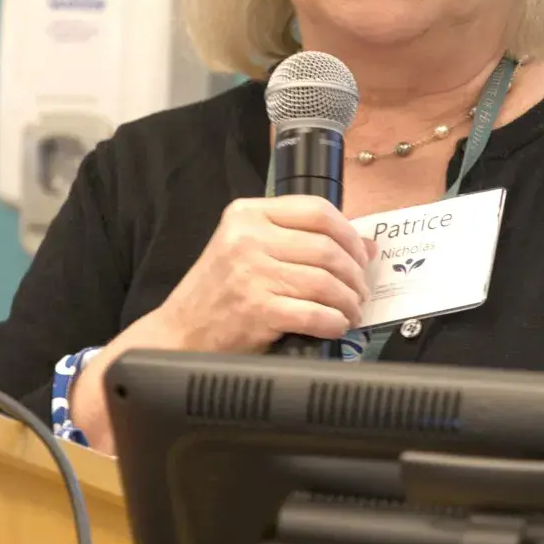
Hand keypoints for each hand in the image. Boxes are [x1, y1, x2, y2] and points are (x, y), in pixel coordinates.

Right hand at [152, 195, 372, 351]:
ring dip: (348, 301)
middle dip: (355, 274)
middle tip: (360, 291)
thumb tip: (366, 246)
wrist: (178, 333)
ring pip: (325, 282)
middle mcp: (248, 238)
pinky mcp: (258, 310)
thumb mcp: (247, 249)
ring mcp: (252, 274)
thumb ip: (299, 240)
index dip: (349, 234)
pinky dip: (334, 323)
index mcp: (247, 214)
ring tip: (351, 311)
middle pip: (327, 248)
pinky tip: (335, 326)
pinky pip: (315, 314)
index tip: (360, 255)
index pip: (317, 210)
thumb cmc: (217, 292)